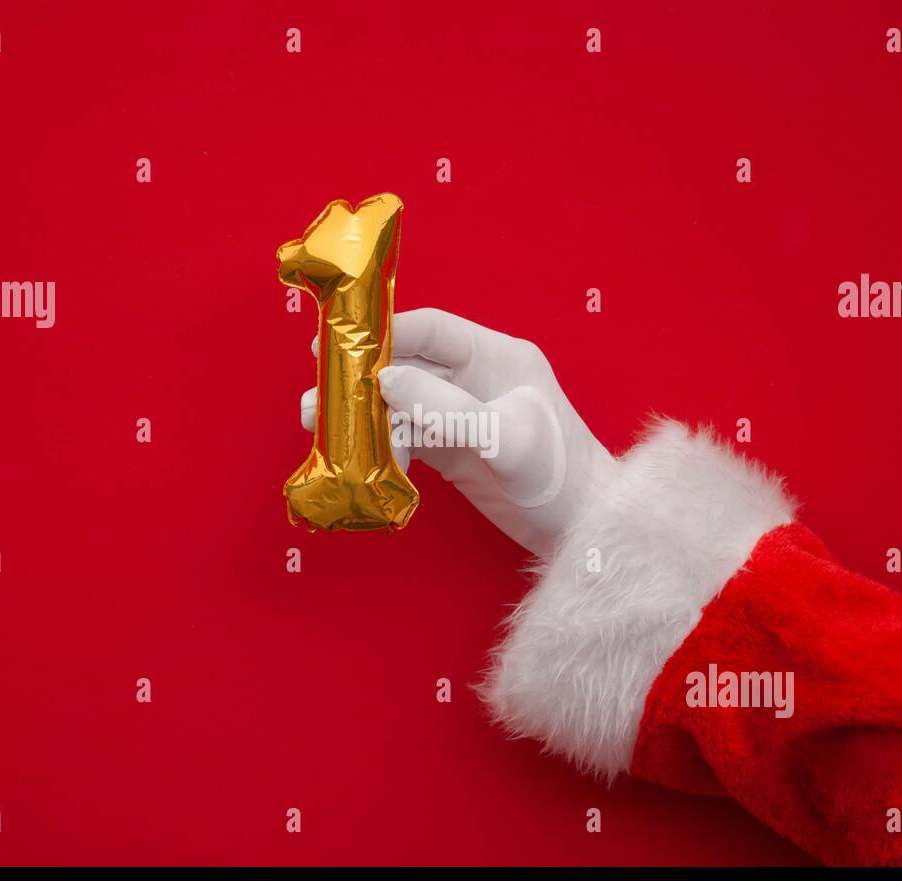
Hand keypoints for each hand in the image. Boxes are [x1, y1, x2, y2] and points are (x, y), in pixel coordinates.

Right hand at [300, 307, 617, 555]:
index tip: (339, 345)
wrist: (584, 529)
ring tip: (320, 429)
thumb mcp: (506, 437)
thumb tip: (386, 380)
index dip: (383, 332)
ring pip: (400, 403)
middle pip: (406, 365)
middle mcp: (475, 378)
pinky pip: (405, 437)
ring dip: (362, 415)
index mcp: (496, 357)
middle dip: (360, 379)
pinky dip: (379, 444)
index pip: (430, 330)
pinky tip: (356, 458)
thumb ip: (447, 407)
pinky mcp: (453, 449)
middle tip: (318, 399)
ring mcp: (462, 414)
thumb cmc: (561, 476)